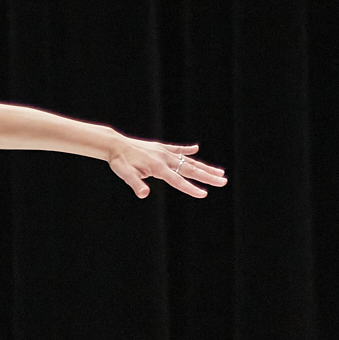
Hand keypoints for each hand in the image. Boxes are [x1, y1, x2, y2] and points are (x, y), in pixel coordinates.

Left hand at [107, 138, 226, 199]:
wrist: (115, 145)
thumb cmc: (120, 162)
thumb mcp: (125, 175)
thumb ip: (136, 184)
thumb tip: (144, 194)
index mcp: (158, 167)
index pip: (178, 180)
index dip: (191, 188)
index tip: (204, 194)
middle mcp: (165, 158)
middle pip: (190, 169)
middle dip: (208, 176)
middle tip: (223, 181)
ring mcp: (164, 152)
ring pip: (188, 160)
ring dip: (204, 166)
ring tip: (219, 171)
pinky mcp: (161, 148)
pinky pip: (177, 149)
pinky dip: (186, 150)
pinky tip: (196, 149)